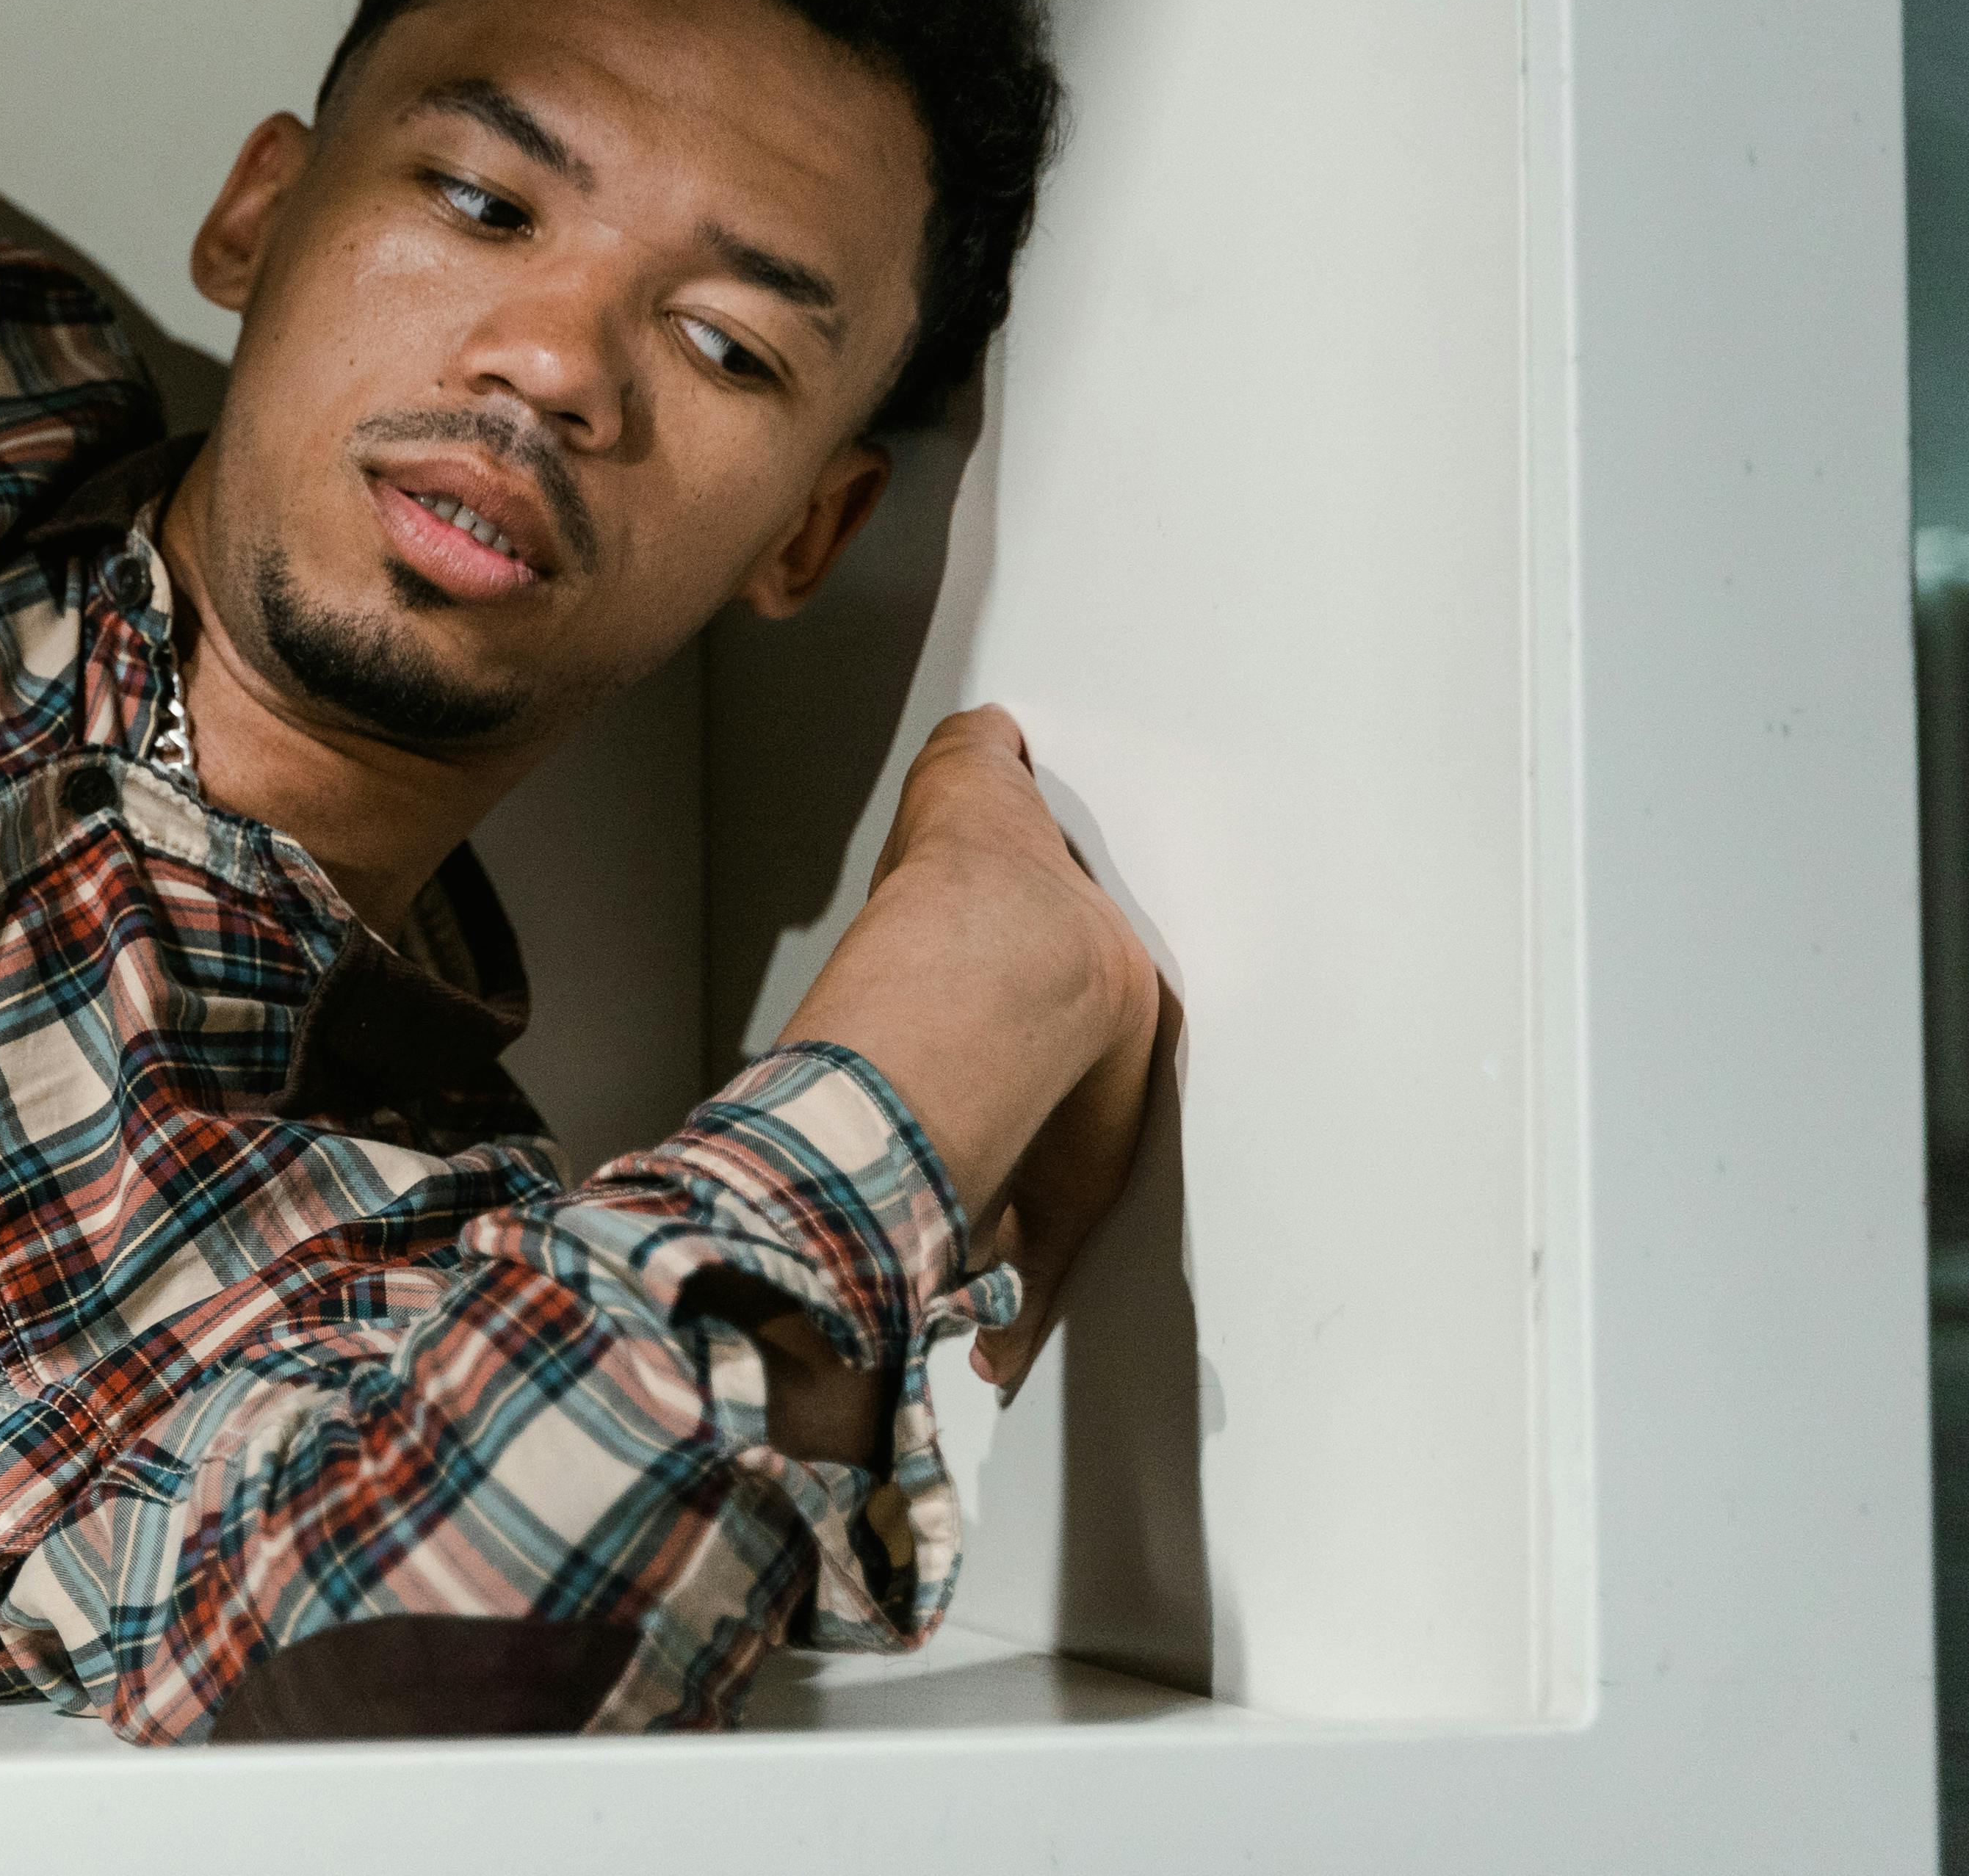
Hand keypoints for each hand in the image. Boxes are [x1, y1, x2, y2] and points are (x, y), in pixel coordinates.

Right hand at [771, 708, 1168, 1375]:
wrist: (993, 953)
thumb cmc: (983, 892)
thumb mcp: (983, 793)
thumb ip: (984, 764)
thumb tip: (989, 729)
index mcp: (1106, 999)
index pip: (1085, 1041)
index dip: (1055, 1068)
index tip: (1035, 1091)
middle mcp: (1092, 1088)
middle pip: (1066, 1142)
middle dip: (1035, 1179)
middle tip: (1002, 1203)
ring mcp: (1064, 1157)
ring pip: (1044, 1225)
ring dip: (1014, 1268)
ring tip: (986, 1309)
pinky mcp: (1043, 1218)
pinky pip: (1034, 1279)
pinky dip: (1016, 1322)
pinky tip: (998, 1359)